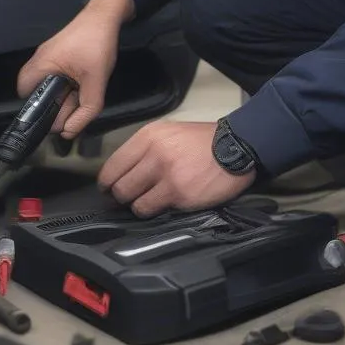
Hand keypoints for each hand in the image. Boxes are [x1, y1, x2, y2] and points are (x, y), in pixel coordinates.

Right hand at [16, 0, 133, 138]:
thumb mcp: (96, 81)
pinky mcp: (57, 54)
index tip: (57, 116)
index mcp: (41, 65)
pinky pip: (56, 76)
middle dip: (54, 105)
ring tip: (79, 95)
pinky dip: (66, 86)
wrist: (105, 16)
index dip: (38, 111)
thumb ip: (86, 109)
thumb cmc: (97, 44)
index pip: (25, 96)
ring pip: (48, 86)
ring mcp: (47, 56)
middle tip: (73, 106)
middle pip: (36, 93)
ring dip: (63, 95)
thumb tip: (70, 132)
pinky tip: (80, 86)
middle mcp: (39, 61)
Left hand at [98, 121, 255, 216]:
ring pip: (130, 199)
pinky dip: (150, 211)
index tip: (109, 189)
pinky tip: (161, 205)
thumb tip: (123, 173)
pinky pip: (149, 208)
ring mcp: (166, 174)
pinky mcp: (178, 193)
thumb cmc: (203, 142)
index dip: (107, 182)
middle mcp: (153, 153)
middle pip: (118, 184)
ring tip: (147, 202)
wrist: (237, 147)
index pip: (113, 164)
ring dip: (135, 205)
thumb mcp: (170, 133)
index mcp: (149, 136)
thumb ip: (145, 150)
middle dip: (120, 196)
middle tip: (127, 199)